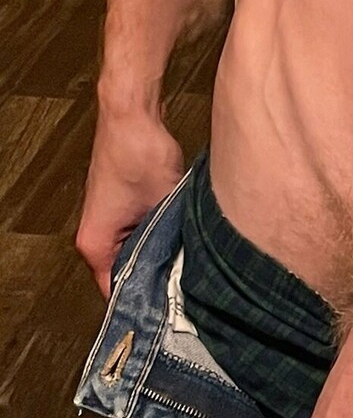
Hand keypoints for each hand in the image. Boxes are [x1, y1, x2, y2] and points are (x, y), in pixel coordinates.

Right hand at [74, 107, 185, 299]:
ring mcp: (108, 218)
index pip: (118, 291)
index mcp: (95, 244)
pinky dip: (159, 228)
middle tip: (188, 278)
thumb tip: (193, 260)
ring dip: (160, 247)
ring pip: (137, 249)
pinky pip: (141, 229)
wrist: (132, 111)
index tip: (174, 305)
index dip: (148, 298)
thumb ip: (174, 237)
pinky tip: (179, 223)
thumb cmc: (137, 150)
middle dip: (157, 273)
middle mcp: (96, 234)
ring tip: (185, 246)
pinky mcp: (122, 203)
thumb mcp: (164, 202)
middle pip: (127, 271)